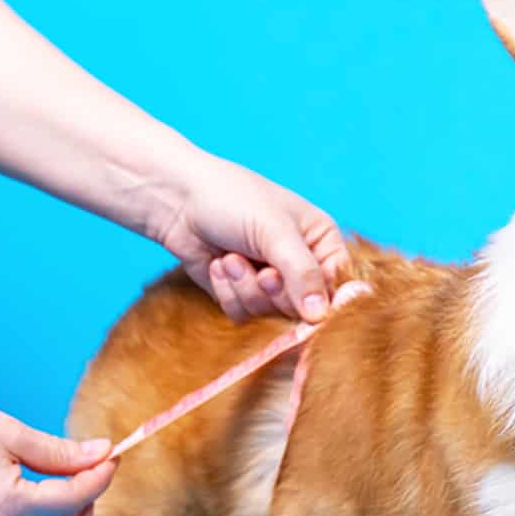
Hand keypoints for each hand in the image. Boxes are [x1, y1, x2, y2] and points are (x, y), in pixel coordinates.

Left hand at [155, 155, 350, 322]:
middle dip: (275, 292)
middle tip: (262, 272)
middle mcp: (300, 265)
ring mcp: (270, 282)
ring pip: (271, 314)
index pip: (338, 285)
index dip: (323, 300)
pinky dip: (229, 294)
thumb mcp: (275, 232)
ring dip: (246, 289)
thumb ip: (302, 274)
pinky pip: (245, 316)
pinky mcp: (241, 295)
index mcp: (321, 241)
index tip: (307, 305)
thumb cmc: (232, 199)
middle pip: (304, 307)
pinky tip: (217, 266)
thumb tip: (320, 315)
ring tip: (230, 259)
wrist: (177, 200)